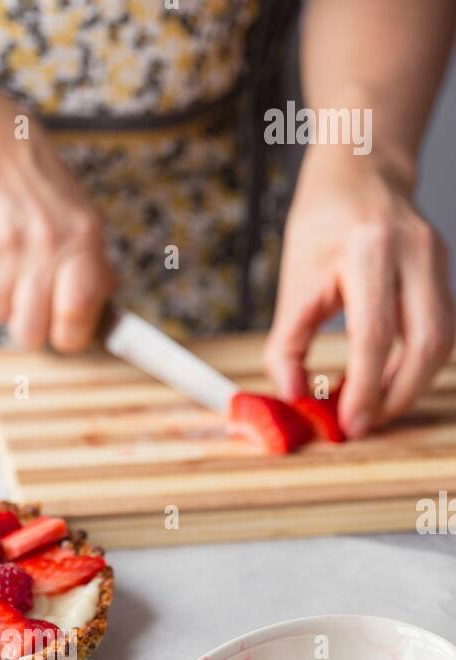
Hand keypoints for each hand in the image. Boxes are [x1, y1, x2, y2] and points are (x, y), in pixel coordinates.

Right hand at [0, 115, 115, 351]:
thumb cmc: (42, 188)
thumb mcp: (83, 219)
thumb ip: (95, 268)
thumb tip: (105, 315)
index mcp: (82, 242)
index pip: (76, 318)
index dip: (70, 336)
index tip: (67, 331)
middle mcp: (44, 246)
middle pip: (32, 333)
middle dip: (33, 326)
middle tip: (35, 306)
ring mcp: (3, 249)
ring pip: (1, 315)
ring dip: (6, 301)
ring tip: (12, 269)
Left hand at [265, 151, 454, 437]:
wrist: (362, 167)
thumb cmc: (323, 220)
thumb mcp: (294, 279)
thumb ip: (288, 345)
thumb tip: (293, 396)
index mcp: (368, 251)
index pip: (375, 335)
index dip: (366, 388)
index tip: (351, 423)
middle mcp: (413, 253)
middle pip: (427, 342)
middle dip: (400, 394)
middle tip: (368, 423)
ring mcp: (437, 260)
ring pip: (443, 341)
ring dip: (411, 383)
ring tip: (375, 404)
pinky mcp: (444, 270)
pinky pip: (440, 329)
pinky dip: (416, 362)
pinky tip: (388, 376)